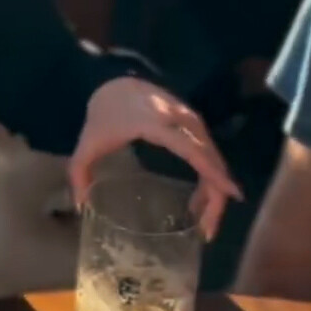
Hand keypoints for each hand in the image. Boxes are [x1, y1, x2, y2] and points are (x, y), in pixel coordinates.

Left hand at [69, 78, 241, 239]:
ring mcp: (187, 117)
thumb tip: (81, 207)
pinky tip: (199, 197)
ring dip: (212, 189)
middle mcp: (178, 119)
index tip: (231, 195)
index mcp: (155, 124)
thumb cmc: (103, 114)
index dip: (212, 172)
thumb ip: (79, 174)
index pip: (191, 149)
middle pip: (209, 157)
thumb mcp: (87, 144)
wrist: (114, 80)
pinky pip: (206, 150)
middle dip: (216, 195)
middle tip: (208, 230)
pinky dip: (208, 175)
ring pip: (211, 156)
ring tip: (201, 219)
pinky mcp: (190, 121)